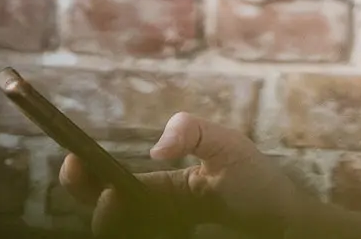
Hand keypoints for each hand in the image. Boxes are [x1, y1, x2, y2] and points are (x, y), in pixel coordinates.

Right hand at [61, 112, 309, 237]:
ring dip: (116, 221)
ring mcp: (159, 231)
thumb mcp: (227, 146)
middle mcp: (152, 214)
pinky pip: (140, 233)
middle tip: (111, 198)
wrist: (285, 224)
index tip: (74, 163)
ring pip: (120, 229)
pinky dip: (136, 228)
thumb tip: (156, 150)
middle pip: (105, 214)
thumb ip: (194, 131)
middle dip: (97, 202)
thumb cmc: (257, 184)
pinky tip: (156, 224)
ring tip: (130, 206)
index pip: (107, 185)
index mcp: (158, 188)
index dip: (84, 176)